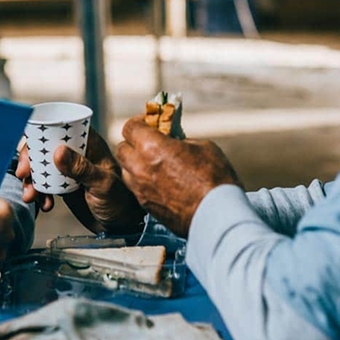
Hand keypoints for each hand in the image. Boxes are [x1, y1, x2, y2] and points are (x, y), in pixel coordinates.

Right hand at [17, 127, 145, 234]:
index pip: (57, 129)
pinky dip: (38, 192)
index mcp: (88, 142)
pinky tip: (44, 204)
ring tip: (31, 197)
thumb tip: (58, 151)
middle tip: (24, 176)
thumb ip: (81, 169)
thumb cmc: (121, 201)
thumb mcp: (102, 184)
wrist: (122, 226)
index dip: (38, 139)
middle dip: (29, 161)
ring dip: (31, 179)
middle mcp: (76, 151)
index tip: (28, 157)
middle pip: (43, 147)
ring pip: (40, 166)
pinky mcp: (63, 184)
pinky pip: (43, 183)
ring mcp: (68, 168)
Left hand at [115, 116, 241, 236]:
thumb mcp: (202, 147)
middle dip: (133, 143)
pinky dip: (142, 182)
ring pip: (125, 171)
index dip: (139, 122)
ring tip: (153, 164)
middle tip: (149, 143)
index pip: (130, 127)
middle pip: (121, 149)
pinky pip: (135, 189)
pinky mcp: (146, 206)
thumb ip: (181, 140)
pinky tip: (159, 182)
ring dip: (134, 164)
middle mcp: (140, 168)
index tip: (150, 123)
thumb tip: (174, 141)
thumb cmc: (214, 179)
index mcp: (152, 147)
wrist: (217, 216)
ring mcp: (141, 189)